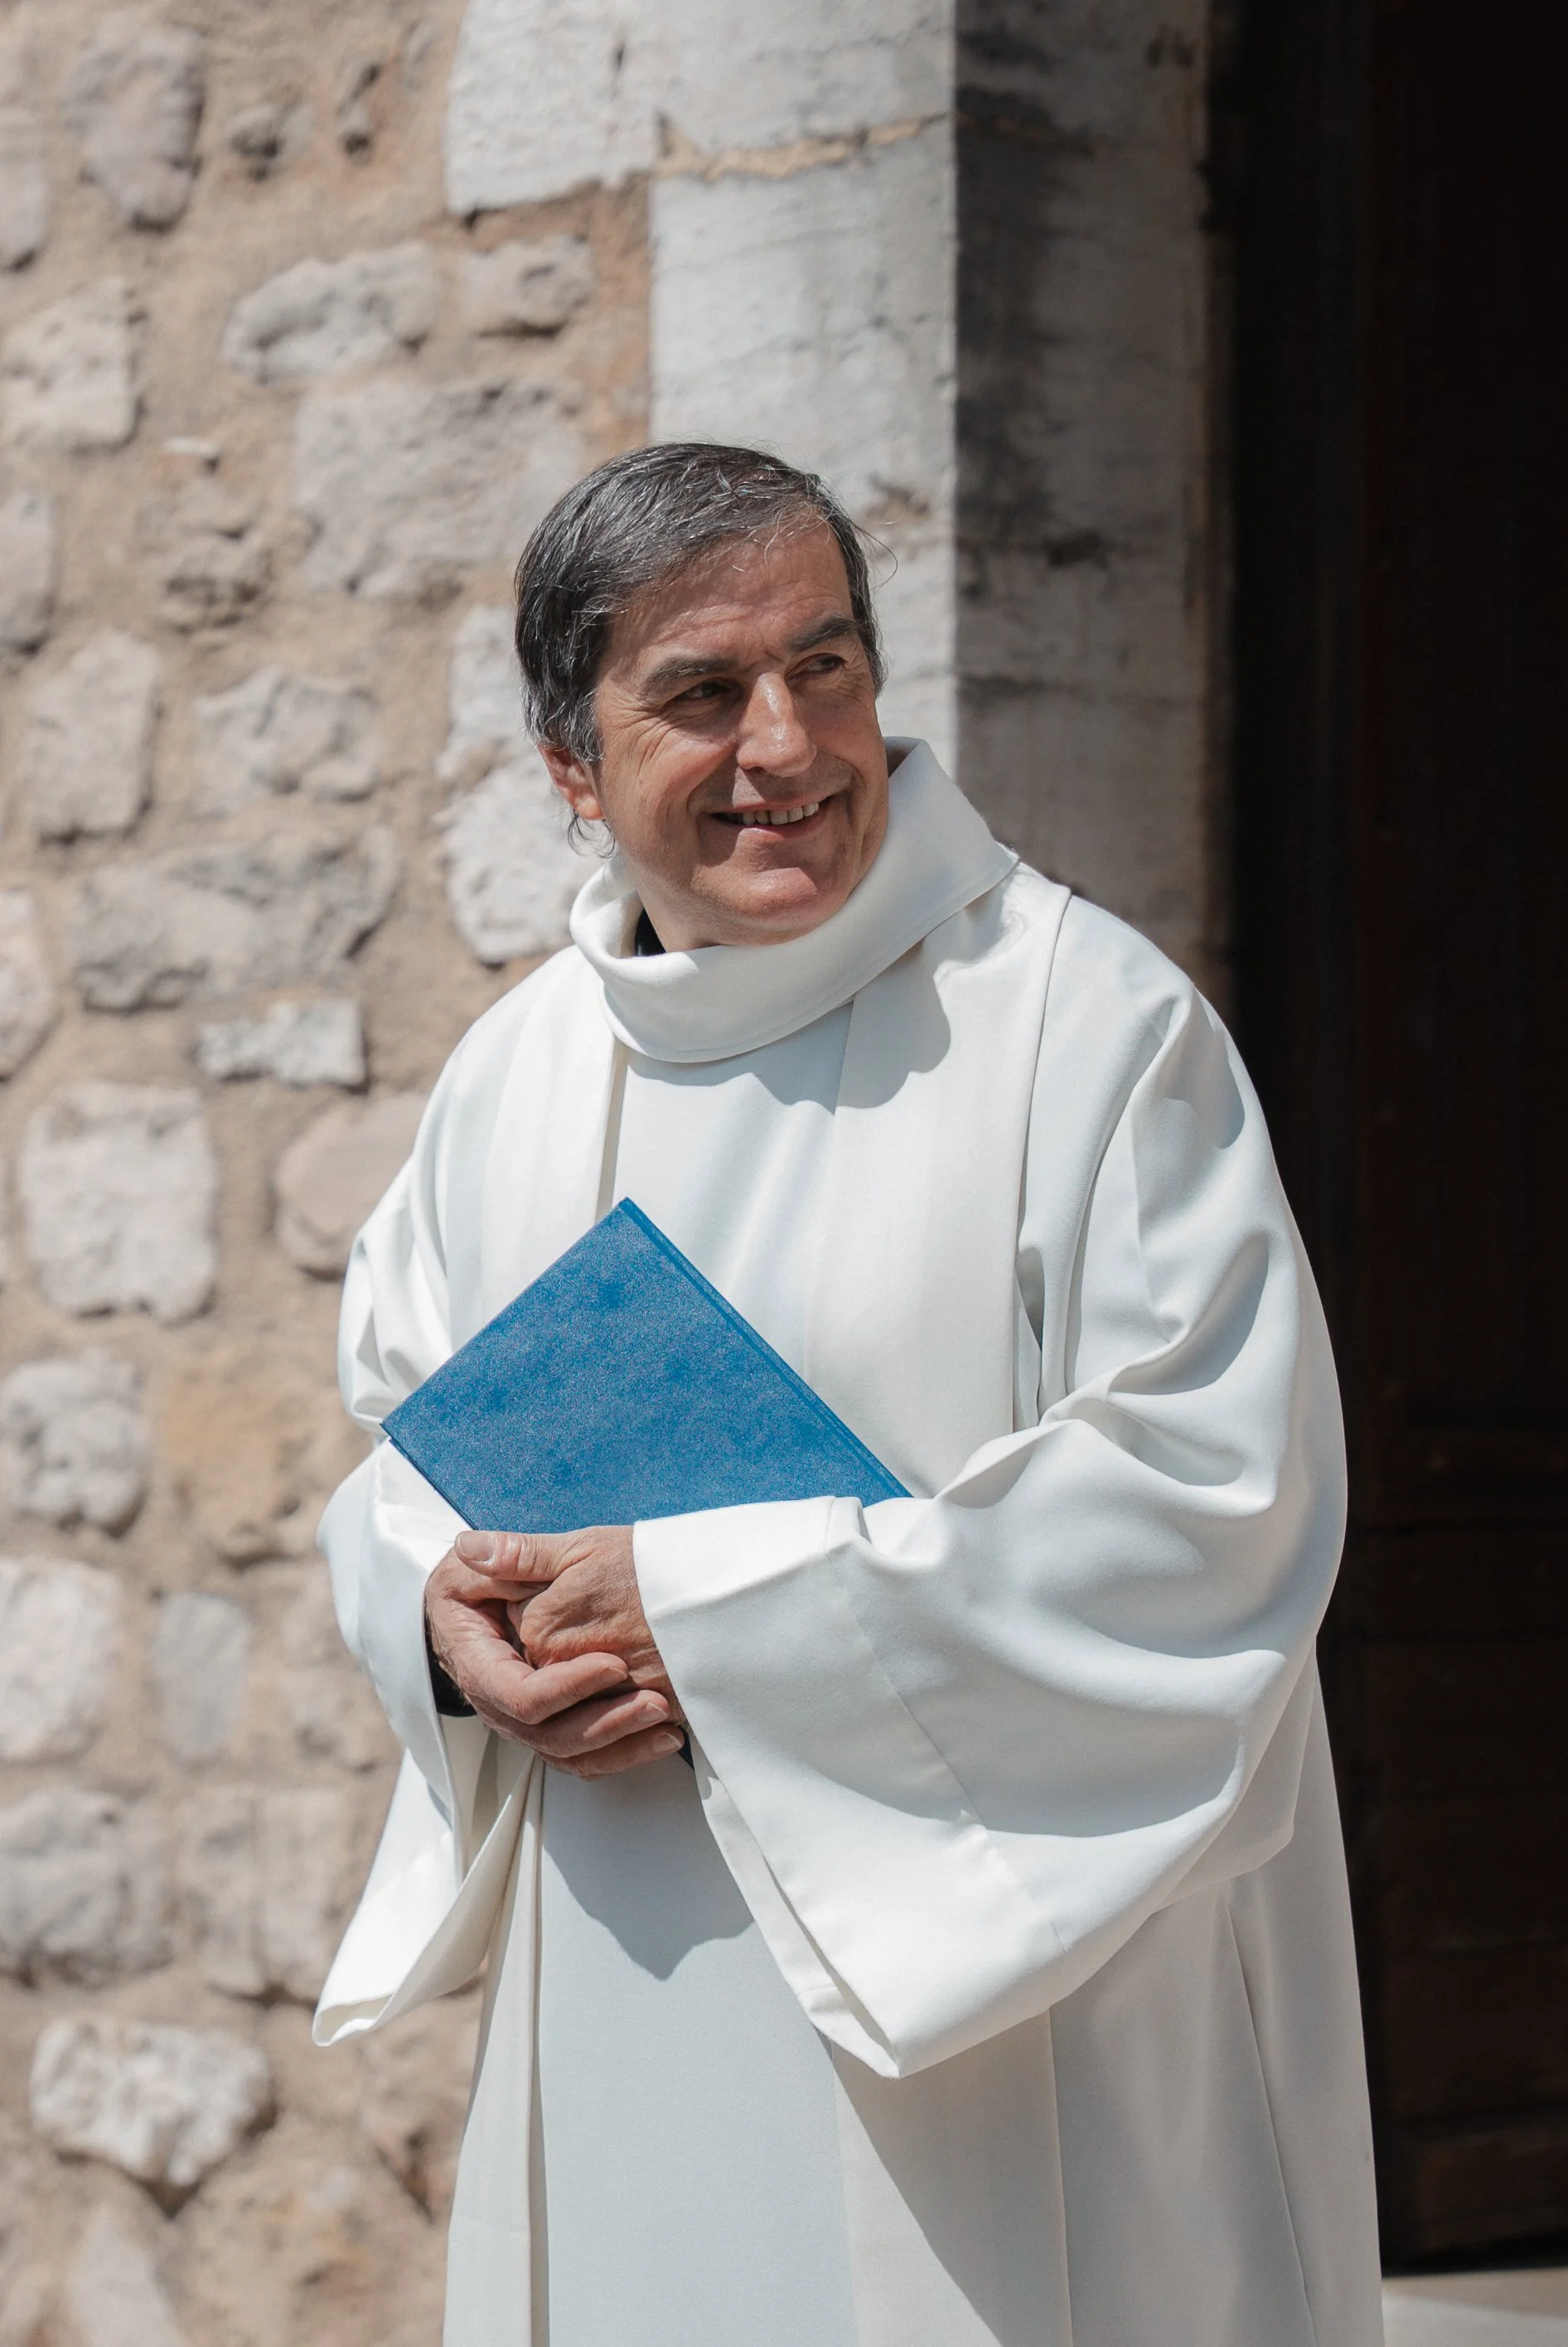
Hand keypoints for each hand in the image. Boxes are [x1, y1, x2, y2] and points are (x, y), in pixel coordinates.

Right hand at [424, 1528, 681, 1779]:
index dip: (568, 1686)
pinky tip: (660, 1737)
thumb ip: (501, 1556)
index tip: (613, 1664)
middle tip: (653, 1701)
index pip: (522, 1695)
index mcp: (480, 1667)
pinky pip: (584, 1756)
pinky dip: (623, 1752)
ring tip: (665, 1722)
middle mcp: (499, 1707)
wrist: (473, 1611)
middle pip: (550, 1735)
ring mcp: (524, 1724)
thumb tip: (473, 1549)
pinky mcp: (550, 1729)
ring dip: (621, 1743)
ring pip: (570, 1753)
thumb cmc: (478, 1587)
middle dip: (605, 1721)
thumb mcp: (486, 1565)